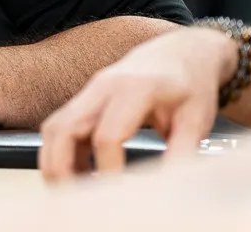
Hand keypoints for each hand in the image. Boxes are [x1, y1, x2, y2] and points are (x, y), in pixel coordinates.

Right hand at [38, 26, 235, 181]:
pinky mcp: (85, 99)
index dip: (109, 169)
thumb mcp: (197, 120)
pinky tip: (78, 174)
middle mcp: (103, 86)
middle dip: (61, 166)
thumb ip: (182, 153)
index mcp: (134, 88)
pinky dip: (61, 152)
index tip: (116, 193)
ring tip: (67, 190)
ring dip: (53, 159)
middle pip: (63, 127)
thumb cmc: (189, 85)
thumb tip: (167, 186)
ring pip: (54, 126)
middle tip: (70, 197)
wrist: (180, 54)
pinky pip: (61, 125)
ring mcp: (90, 91)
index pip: (107, 136)